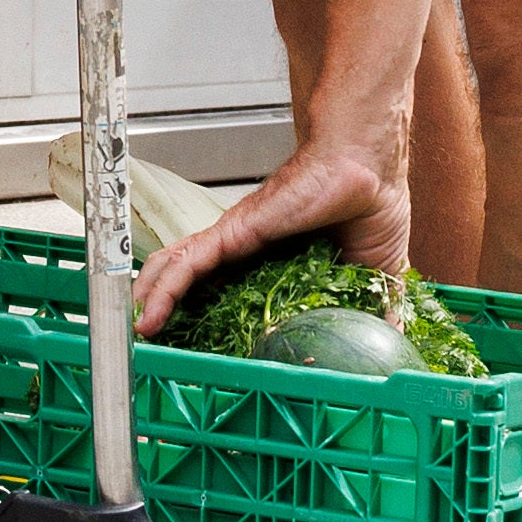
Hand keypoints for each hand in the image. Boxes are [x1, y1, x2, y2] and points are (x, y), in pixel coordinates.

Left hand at [129, 128, 407, 336]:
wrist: (370, 170)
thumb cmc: (372, 209)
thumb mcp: (376, 279)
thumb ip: (374, 311)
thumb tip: (388, 346)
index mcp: (279, 266)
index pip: (235, 297)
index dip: (212, 320)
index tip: (198, 351)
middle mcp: (248, 253)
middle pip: (196, 285)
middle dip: (170, 311)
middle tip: (149, 343)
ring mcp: (235, 241)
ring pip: (179, 273)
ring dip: (152, 300)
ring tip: (132, 331)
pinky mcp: (231, 233)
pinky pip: (187, 264)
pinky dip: (163, 289)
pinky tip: (147, 314)